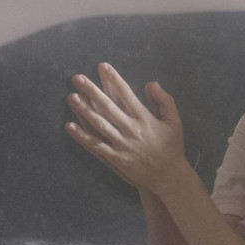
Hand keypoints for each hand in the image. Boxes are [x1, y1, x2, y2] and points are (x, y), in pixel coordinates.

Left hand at [65, 62, 189, 193]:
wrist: (168, 177)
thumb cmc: (171, 147)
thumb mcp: (174, 121)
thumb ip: (164, 100)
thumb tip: (150, 83)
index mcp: (144, 119)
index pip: (126, 94)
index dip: (113, 79)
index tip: (102, 66)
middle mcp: (130, 130)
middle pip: (107, 107)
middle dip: (92, 91)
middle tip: (78, 78)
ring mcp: (120, 145)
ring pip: (98, 124)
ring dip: (83, 110)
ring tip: (71, 97)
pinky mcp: (114, 158)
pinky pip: (95, 145)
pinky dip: (81, 136)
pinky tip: (70, 126)